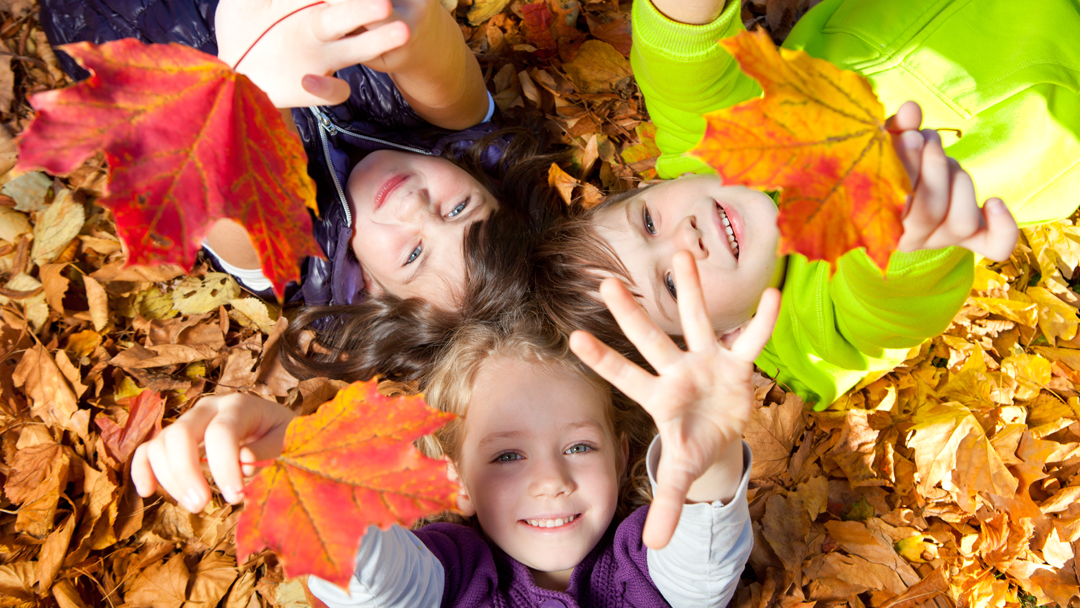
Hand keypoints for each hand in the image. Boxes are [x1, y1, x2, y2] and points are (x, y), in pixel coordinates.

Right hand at [131, 393, 296, 512]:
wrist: (273, 426)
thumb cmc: (281, 435)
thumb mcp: (286, 440)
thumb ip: (267, 450)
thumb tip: (242, 462)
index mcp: (239, 405)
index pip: (221, 432)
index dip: (224, 467)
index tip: (235, 497)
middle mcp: (208, 408)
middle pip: (181, 434)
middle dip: (187, 474)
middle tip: (203, 505)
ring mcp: (188, 422)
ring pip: (161, 444)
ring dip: (170, 479)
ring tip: (195, 506)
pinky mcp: (175, 439)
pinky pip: (147, 450)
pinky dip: (141, 470)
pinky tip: (147, 492)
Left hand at [215, 0, 438, 106]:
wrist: (232, 73)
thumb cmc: (239, 30)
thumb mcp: (239, 4)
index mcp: (305, 4)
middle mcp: (320, 29)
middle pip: (349, 14)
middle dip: (366, 7)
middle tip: (383, 3)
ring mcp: (321, 59)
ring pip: (357, 49)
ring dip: (378, 41)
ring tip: (402, 32)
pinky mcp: (316, 88)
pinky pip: (335, 90)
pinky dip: (327, 86)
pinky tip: (307, 79)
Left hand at [569, 252, 779, 548]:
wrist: (722, 432)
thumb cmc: (693, 444)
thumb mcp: (682, 474)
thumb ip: (668, 503)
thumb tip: (654, 544)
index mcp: (659, 397)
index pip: (624, 376)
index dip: (602, 360)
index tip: (571, 337)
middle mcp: (678, 371)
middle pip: (651, 340)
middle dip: (630, 315)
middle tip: (605, 285)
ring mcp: (707, 361)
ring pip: (696, 320)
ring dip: (690, 289)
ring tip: (681, 252)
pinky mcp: (739, 363)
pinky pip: (751, 339)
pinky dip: (762, 321)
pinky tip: (771, 293)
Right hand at [888, 101, 1018, 260]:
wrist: (904, 185)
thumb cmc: (890, 163)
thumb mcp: (886, 146)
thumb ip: (898, 130)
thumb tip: (912, 110)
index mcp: (882, 224)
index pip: (897, 207)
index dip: (907, 168)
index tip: (910, 136)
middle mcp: (913, 240)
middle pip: (931, 211)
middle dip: (934, 166)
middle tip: (928, 137)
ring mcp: (943, 239)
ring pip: (962, 222)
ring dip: (958, 180)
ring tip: (944, 157)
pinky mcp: (971, 237)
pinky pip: (995, 246)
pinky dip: (1003, 226)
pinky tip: (995, 202)